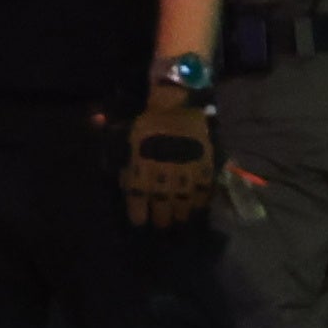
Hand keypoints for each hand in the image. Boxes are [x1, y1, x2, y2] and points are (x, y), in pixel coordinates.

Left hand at [122, 92, 218, 230]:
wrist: (175, 103)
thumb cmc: (148, 123)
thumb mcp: (126, 139)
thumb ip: (123, 162)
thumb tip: (124, 184)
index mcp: (141, 162)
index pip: (138, 194)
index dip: (138, 211)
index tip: (140, 222)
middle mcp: (163, 167)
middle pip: (161, 199)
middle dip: (161, 215)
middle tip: (162, 224)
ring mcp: (185, 166)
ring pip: (183, 197)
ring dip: (181, 212)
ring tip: (180, 220)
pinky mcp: (203, 162)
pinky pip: (204, 186)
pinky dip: (201, 199)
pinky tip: (198, 207)